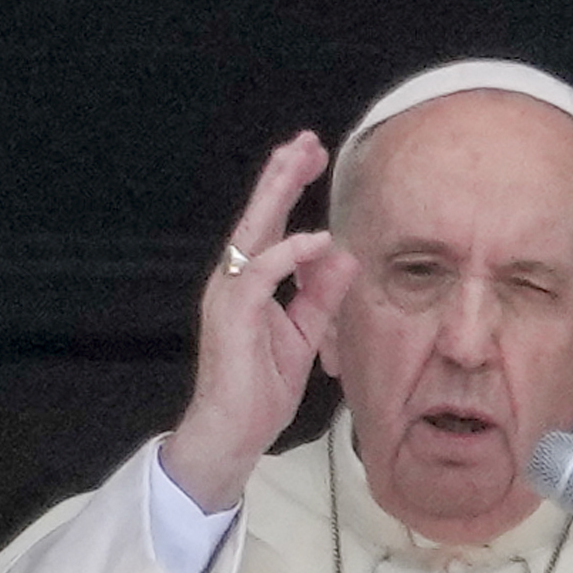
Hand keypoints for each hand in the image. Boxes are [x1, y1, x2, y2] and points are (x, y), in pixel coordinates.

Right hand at [164, 131, 359, 512]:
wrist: (234, 432)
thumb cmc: (261, 387)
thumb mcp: (305, 333)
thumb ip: (322, 295)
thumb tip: (344, 254)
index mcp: (251, 282)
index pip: (271, 225)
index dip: (290, 188)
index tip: (313, 156)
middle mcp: (234, 280)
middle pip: (258, 215)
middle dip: (282, 175)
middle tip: (306, 140)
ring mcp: (228, 295)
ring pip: (253, 232)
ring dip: (278, 194)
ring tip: (301, 161)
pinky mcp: (231, 315)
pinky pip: (259, 273)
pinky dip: (289, 254)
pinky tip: (317, 239)